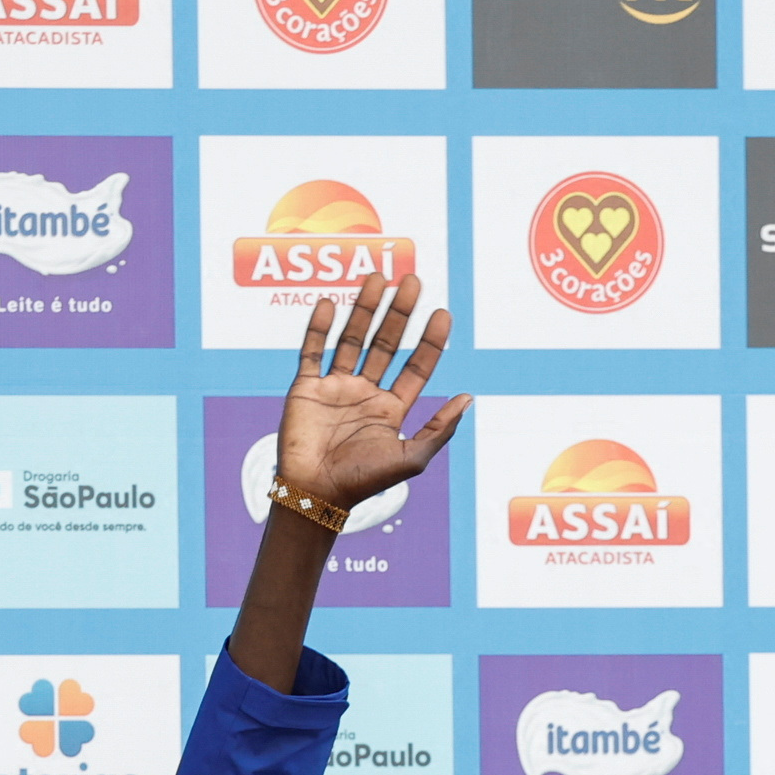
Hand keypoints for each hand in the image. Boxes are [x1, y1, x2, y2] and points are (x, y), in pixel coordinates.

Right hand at [274, 272, 468, 511]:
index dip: (430, 340)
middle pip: (386, 344)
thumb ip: (439, 428)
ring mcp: (335, 388)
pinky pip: (312, 351)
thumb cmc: (364, 483)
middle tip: (412, 281)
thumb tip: (468, 398)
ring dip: (365, 309)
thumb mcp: (411, 458)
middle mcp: (365, 394)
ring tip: (378, 279)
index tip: (442, 313)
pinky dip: (319, 327)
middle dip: (400, 313)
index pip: (416, 367)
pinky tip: (329, 304)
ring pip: (352, 339)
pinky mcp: (306, 388)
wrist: (316, 495)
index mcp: (391, 410)